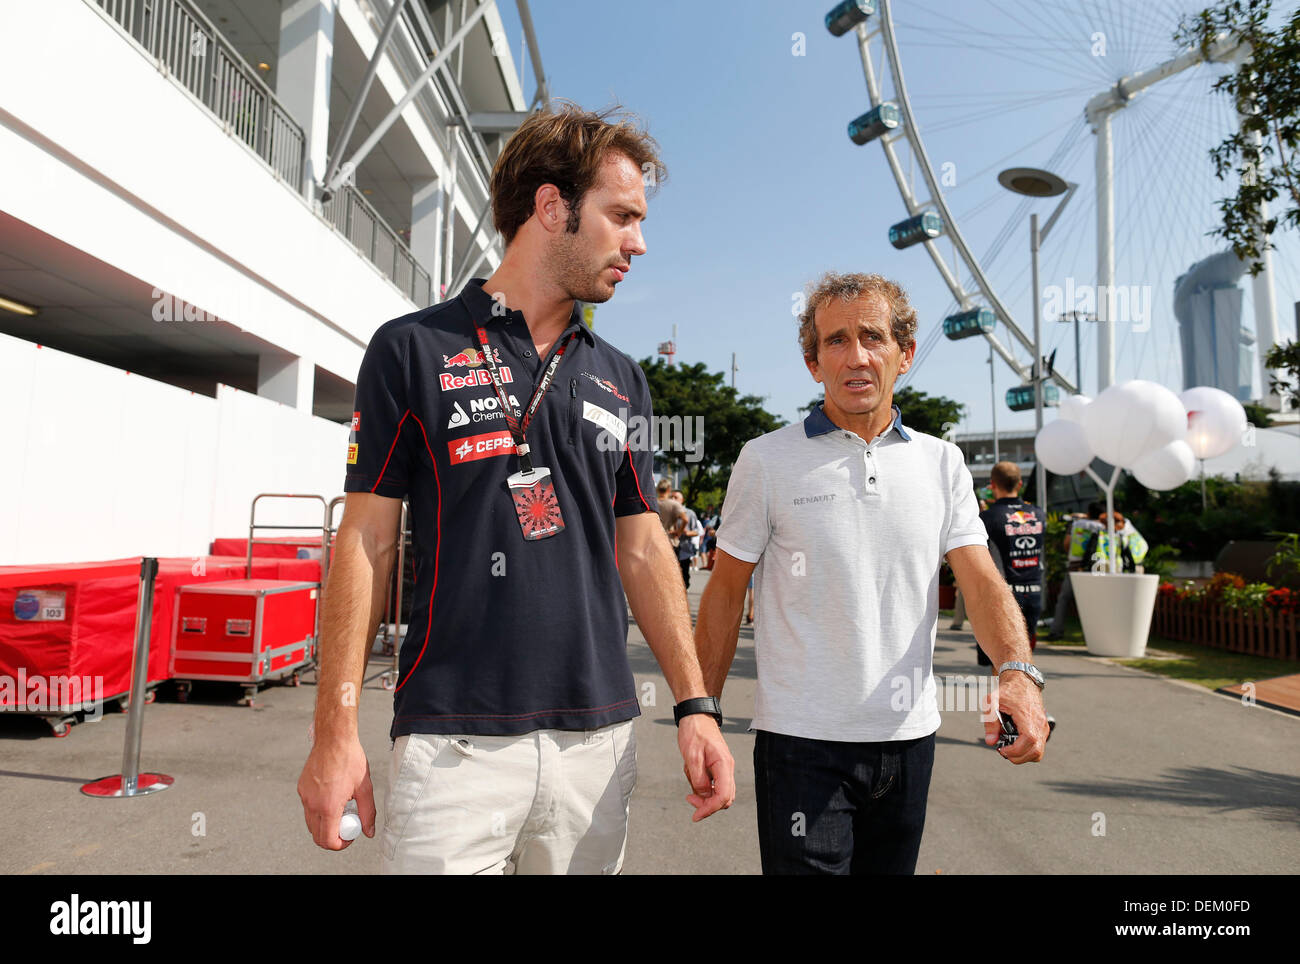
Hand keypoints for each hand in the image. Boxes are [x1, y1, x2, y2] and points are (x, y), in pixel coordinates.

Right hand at [298, 734, 376, 849]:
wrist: (334, 739)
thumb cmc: (350, 760)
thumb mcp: (365, 787)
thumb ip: (368, 812)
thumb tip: (369, 832)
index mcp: (328, 806)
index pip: (328, 840)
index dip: (341, 844)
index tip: (350, 836)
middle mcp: (313, 804)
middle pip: (317, 836)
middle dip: (333, 836)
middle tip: (347, 823)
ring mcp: (304, 796)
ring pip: (311, 823)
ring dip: (325, 824)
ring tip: (341, 808)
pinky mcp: (301, 788)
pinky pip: (308, 807)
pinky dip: (318, 810)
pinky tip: (332, 796)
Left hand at [678, 713, 735, 820]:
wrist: (696, 716)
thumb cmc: (694, 732)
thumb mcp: (691, 757)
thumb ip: (698, 779)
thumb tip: (704, 796)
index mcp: (723, 764)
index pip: (723, 796)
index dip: (709, 809)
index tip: (695, 815)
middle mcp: (727, 768)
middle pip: (724, 798)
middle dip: (707, 804)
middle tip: (689, 798)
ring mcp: (724, 768)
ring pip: (719, 792)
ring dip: (703, 793)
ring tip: (689, 774)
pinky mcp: (718, 767)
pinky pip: (713, 784)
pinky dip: (702, 785)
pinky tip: (691, 772)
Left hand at [982, 672, 1048, 763]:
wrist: (1022, 680)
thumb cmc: (1007, 690)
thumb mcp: (992, 702)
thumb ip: (990, 722)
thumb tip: (990, 742)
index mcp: (1029, 717)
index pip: (1028, 742)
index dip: (1015, 751)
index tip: (1001, 749)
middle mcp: (1040, 724)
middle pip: (1036, 752)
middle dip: (1017, 757)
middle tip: (1003, 751)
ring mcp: (1043, 727)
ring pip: (1038, 752)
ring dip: (1023, 756)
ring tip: (1008, 747)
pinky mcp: (1043, 729)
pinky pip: (1038, 746)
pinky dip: (1026, 750)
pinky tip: (1014, 741)